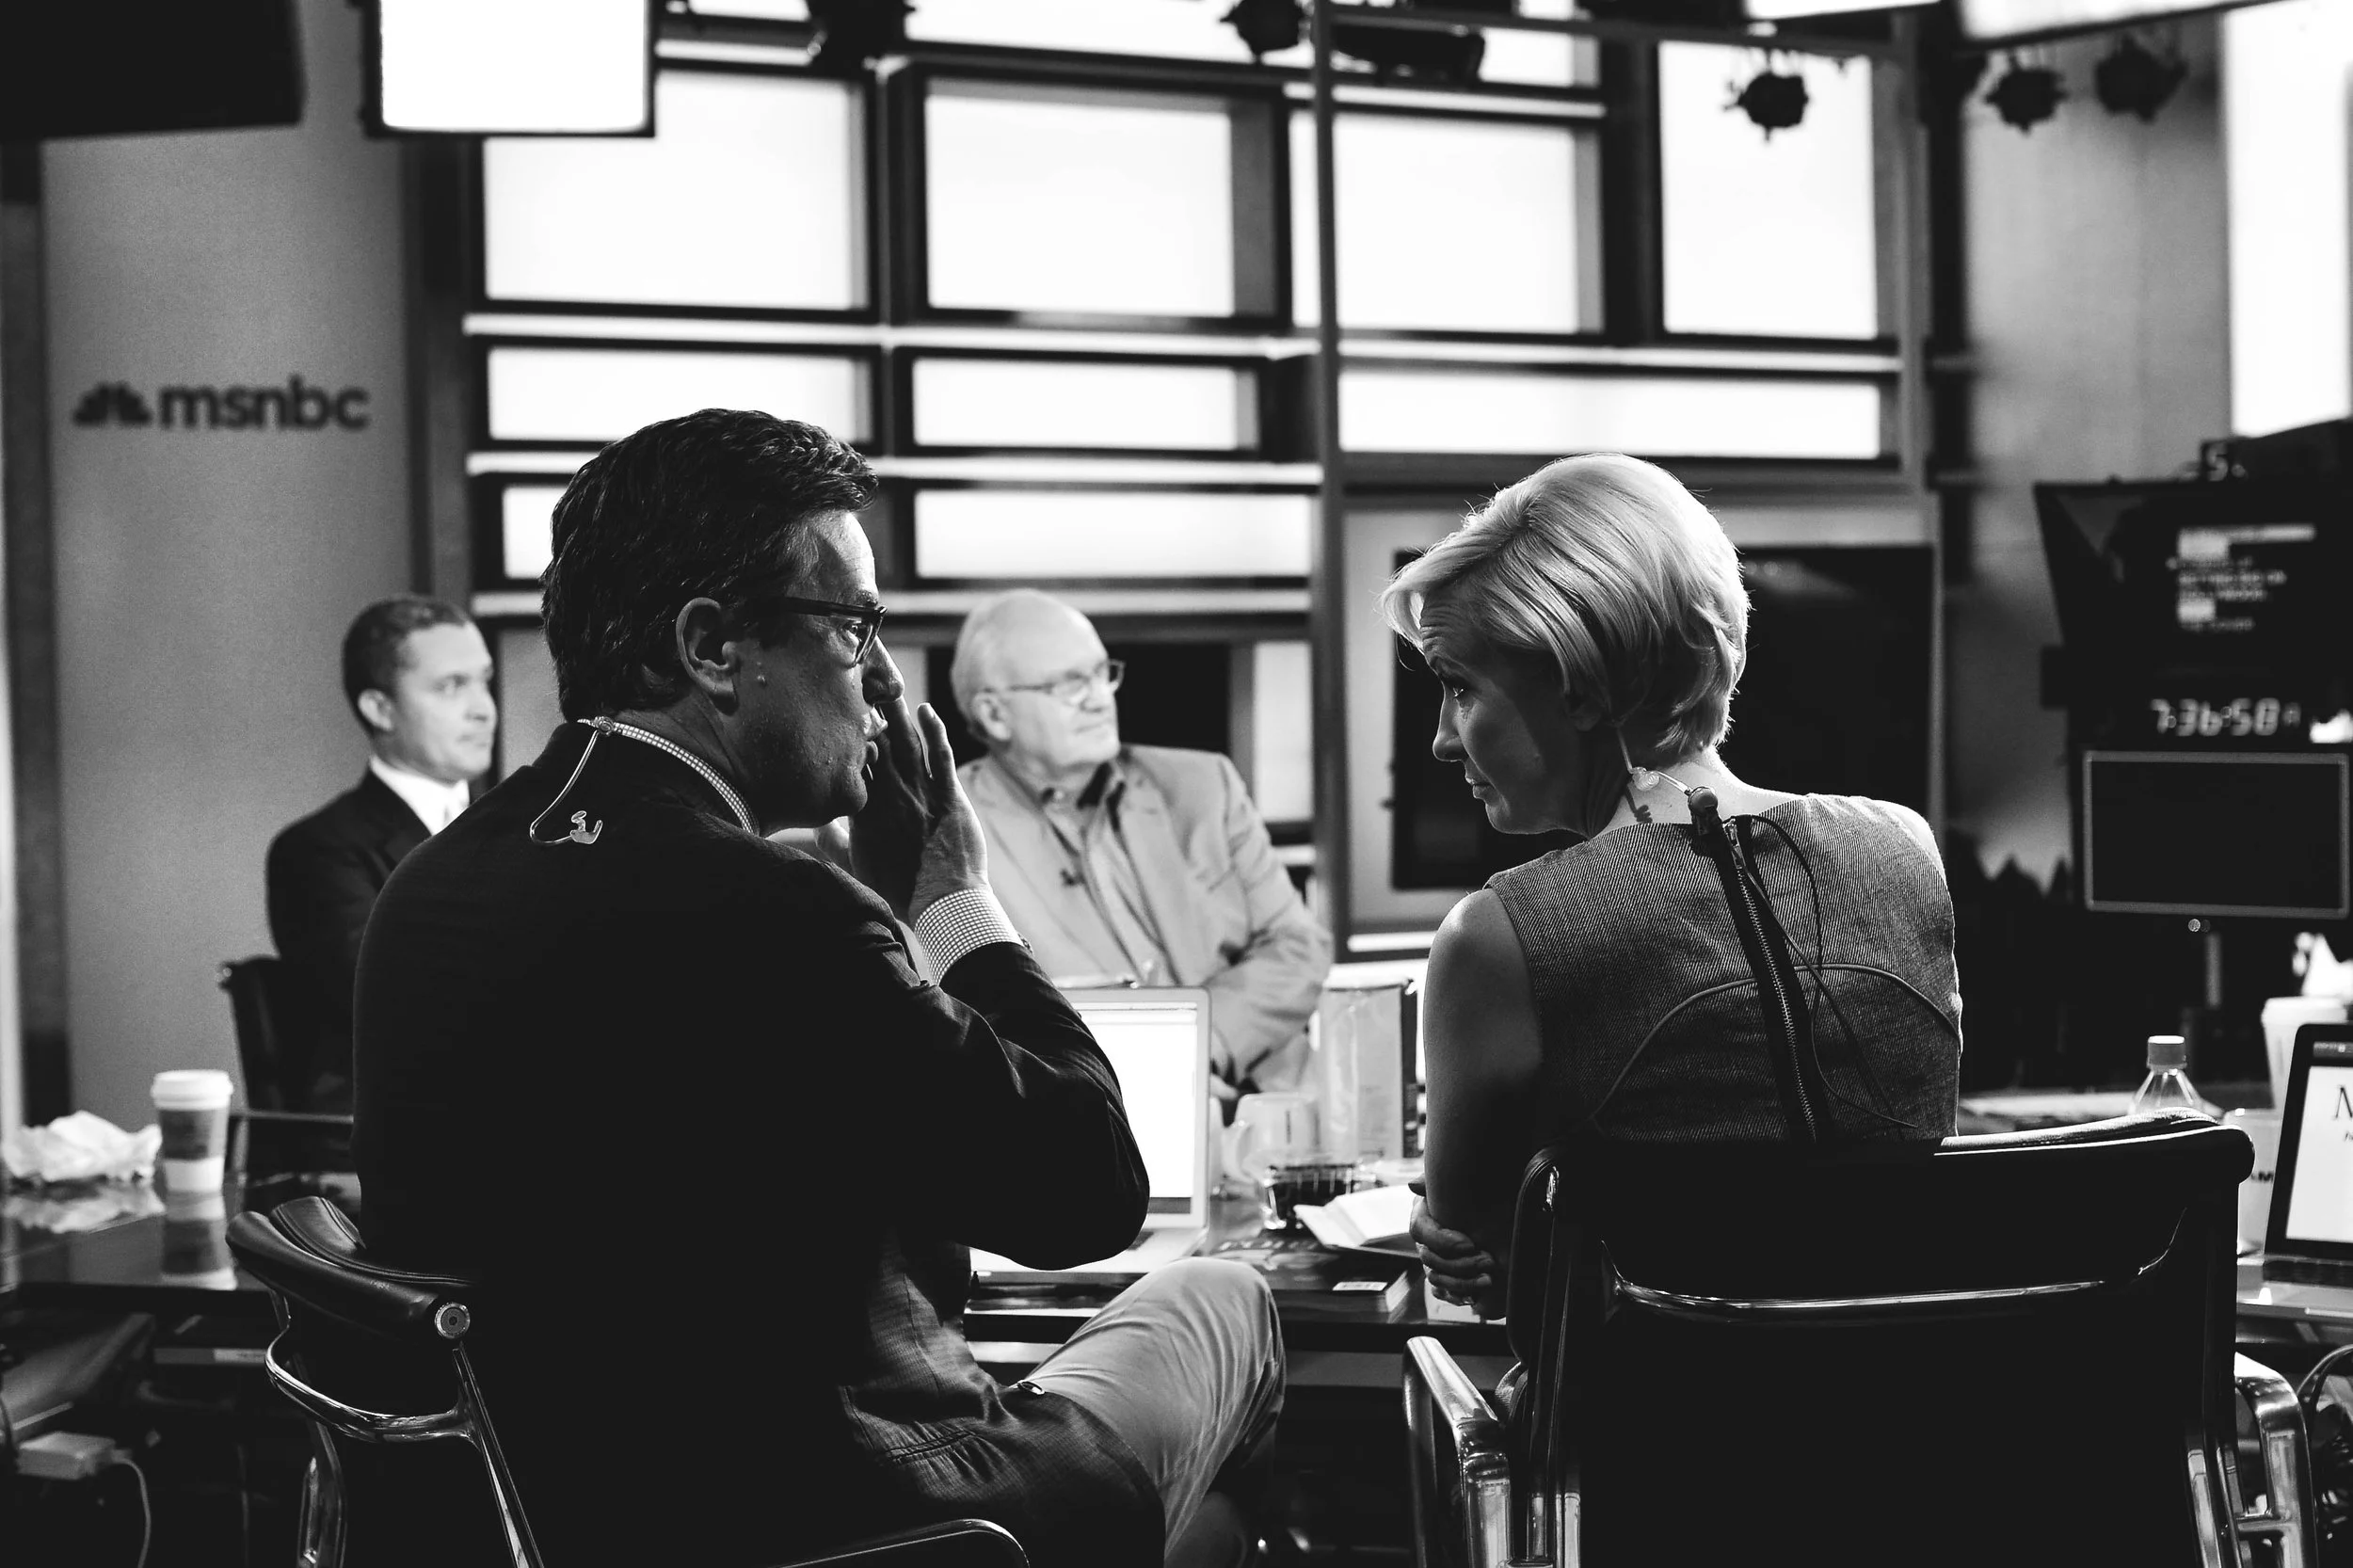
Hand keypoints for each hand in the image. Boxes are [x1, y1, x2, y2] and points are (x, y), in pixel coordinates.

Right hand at [849, 697, 987, 922]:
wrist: (941, 900)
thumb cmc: (899, 887)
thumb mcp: (857, 866)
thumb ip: (834, 843)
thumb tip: (819, 826)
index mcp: (864, 808)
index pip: (850, 764)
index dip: (845, 738)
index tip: (836, 714)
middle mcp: (889, 793)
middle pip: (875, 743)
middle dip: (866, 712)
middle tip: (859, 681)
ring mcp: (919, 791)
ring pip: (905, 742)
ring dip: (896, 712)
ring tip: (886, 683)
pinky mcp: (948, 794)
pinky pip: (940, 755)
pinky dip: (934, 730)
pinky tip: (925, 709)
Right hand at [1410, 1190, 1499, 1311]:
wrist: (1490, 1211)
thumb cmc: (1470, 1194)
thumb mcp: (1456, 1183)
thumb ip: (1434, 1180)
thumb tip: (1414, 1185)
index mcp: (1422, 1216)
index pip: (1420, 1230)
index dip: (1443, 1240)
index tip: (1470, 1243)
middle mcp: (1423, 1240)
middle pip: (1430, 1259)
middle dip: (1460, 1264)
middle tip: (1489, 1261)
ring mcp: (1431, 1261)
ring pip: (1436, 1278)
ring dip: (1462, 1282)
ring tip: (1488, 1279)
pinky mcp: (1442, 1278)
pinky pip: (1441, 1292)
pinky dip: (1456, 1296)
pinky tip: (1475, 1297)